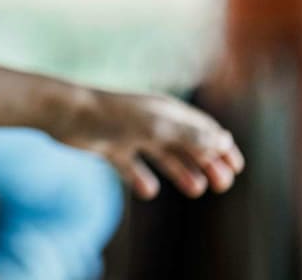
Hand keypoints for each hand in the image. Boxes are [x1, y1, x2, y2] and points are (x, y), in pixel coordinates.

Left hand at [49, 87, 245, 199]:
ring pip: (162, 156)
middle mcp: (151, 121)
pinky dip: (141, 178)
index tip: (237, 168)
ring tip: (195, 189)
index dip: (222, 146)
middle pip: (186, 144)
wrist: (64, 113)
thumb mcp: (158, 127)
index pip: (202, 128)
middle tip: (221, 185)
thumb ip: (191, 135)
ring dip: (181, 172)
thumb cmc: (113, 116)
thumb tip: (225, 140)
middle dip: (206, 163)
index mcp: (166, 111)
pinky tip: (148, 190)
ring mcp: (130, 134)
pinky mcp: (109, 147)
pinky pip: (130, 165)